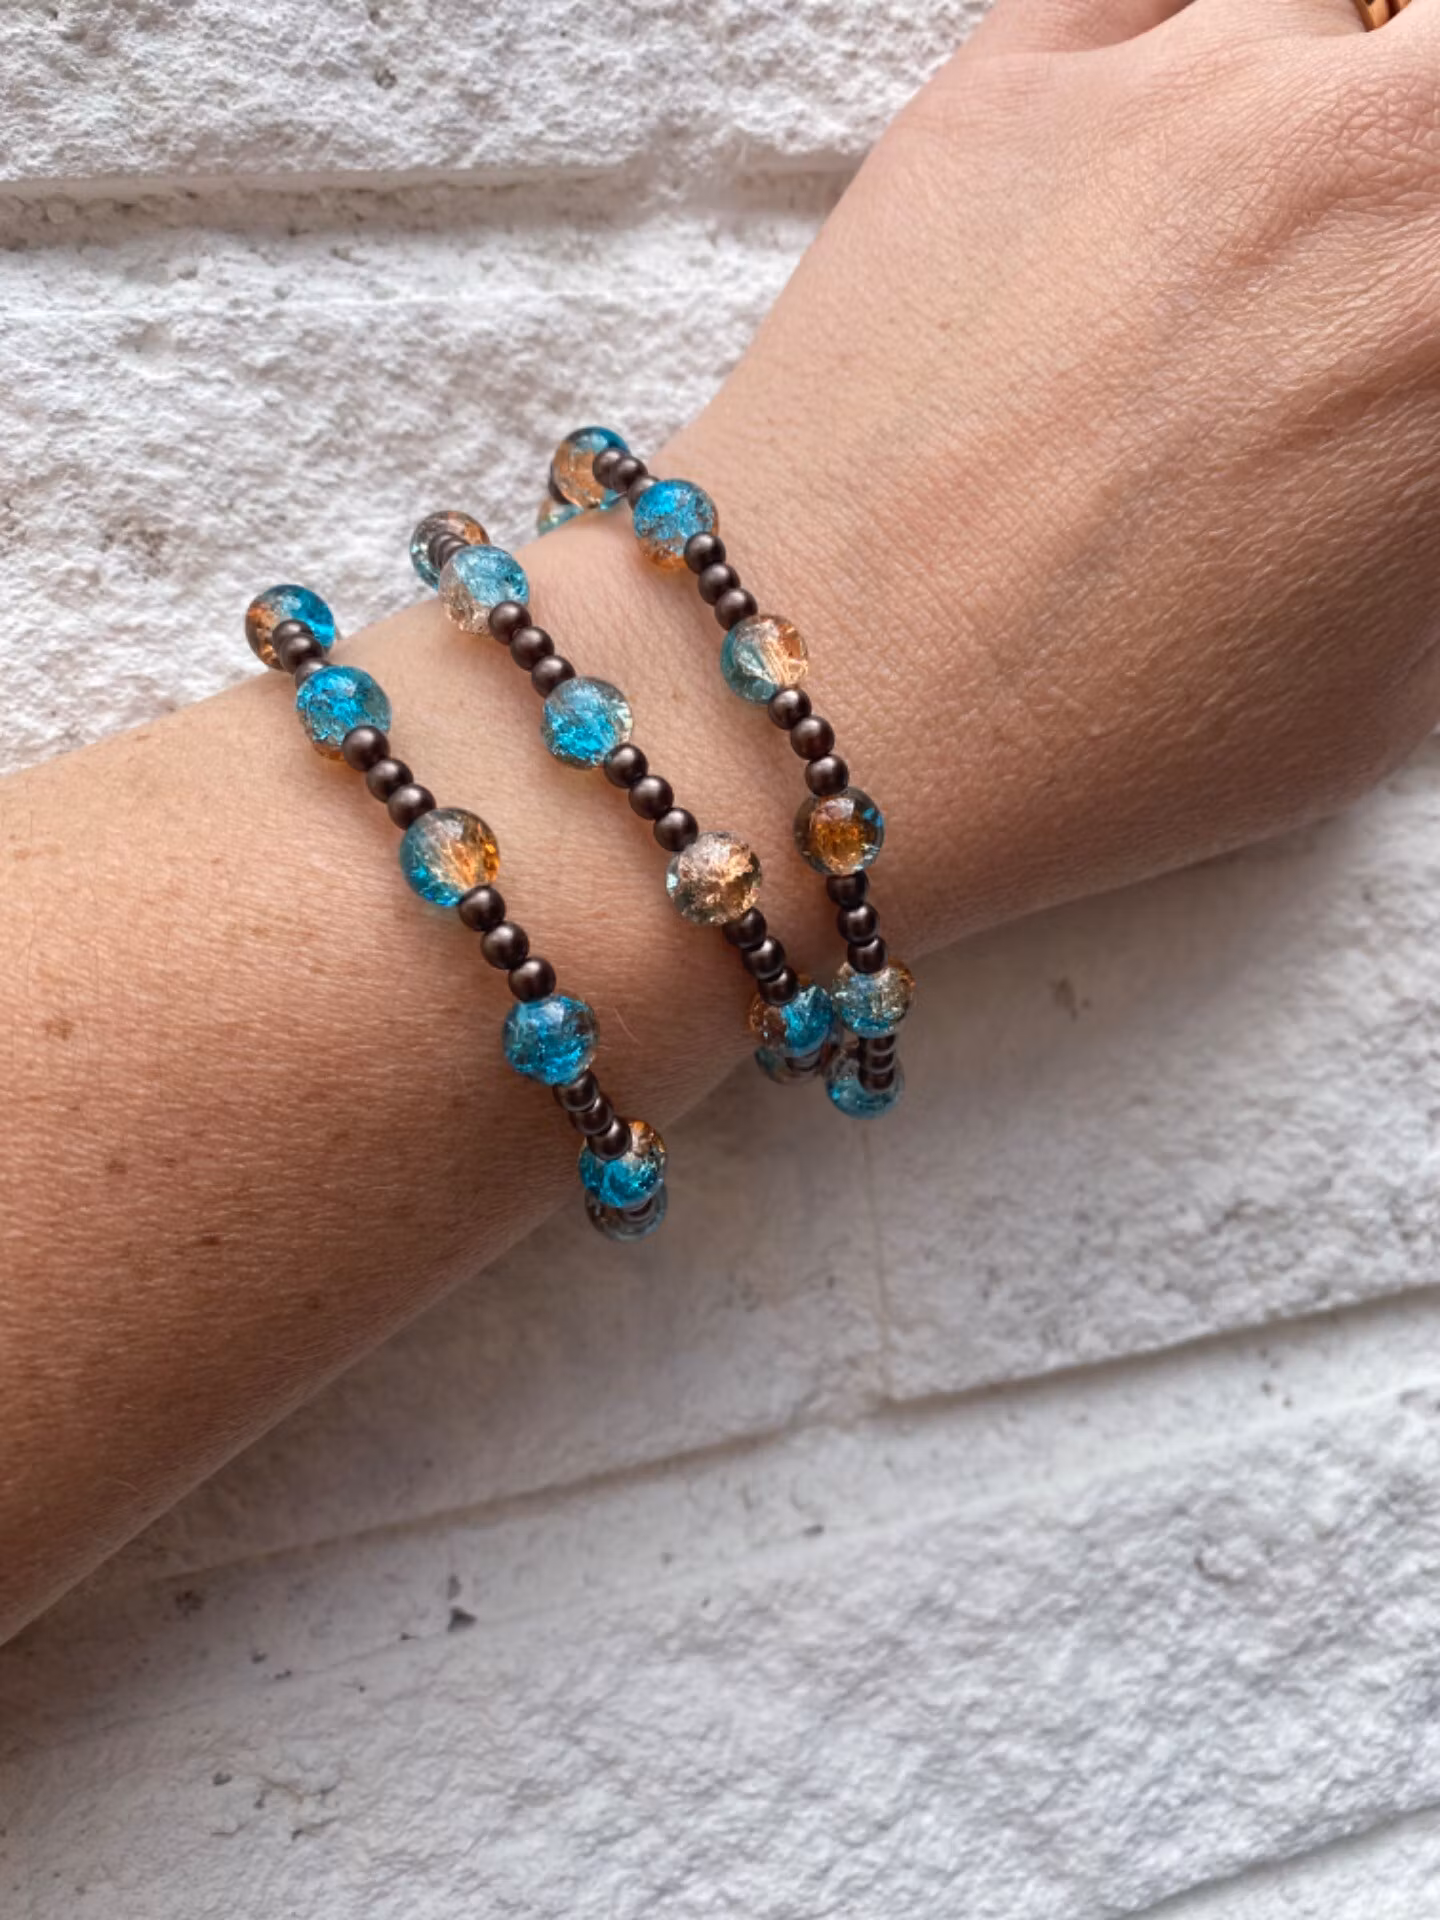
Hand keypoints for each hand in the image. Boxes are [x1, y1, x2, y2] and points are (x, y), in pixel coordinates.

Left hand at [664, 0, 1439, 944]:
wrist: (832, 710)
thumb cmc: (1111, 751)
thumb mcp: (1387, 688)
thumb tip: (1416, 430)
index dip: (1434, 296)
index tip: (1404, 353)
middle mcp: (1368, 153)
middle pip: (1437, 66)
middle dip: (1411, 151)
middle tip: (1363, 254)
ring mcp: (1183, 89)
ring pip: (1321, 1)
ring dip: (1324, 79)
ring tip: (1258, 215)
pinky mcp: (1010, 76)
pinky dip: (1180, 34)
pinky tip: (1160, 129)